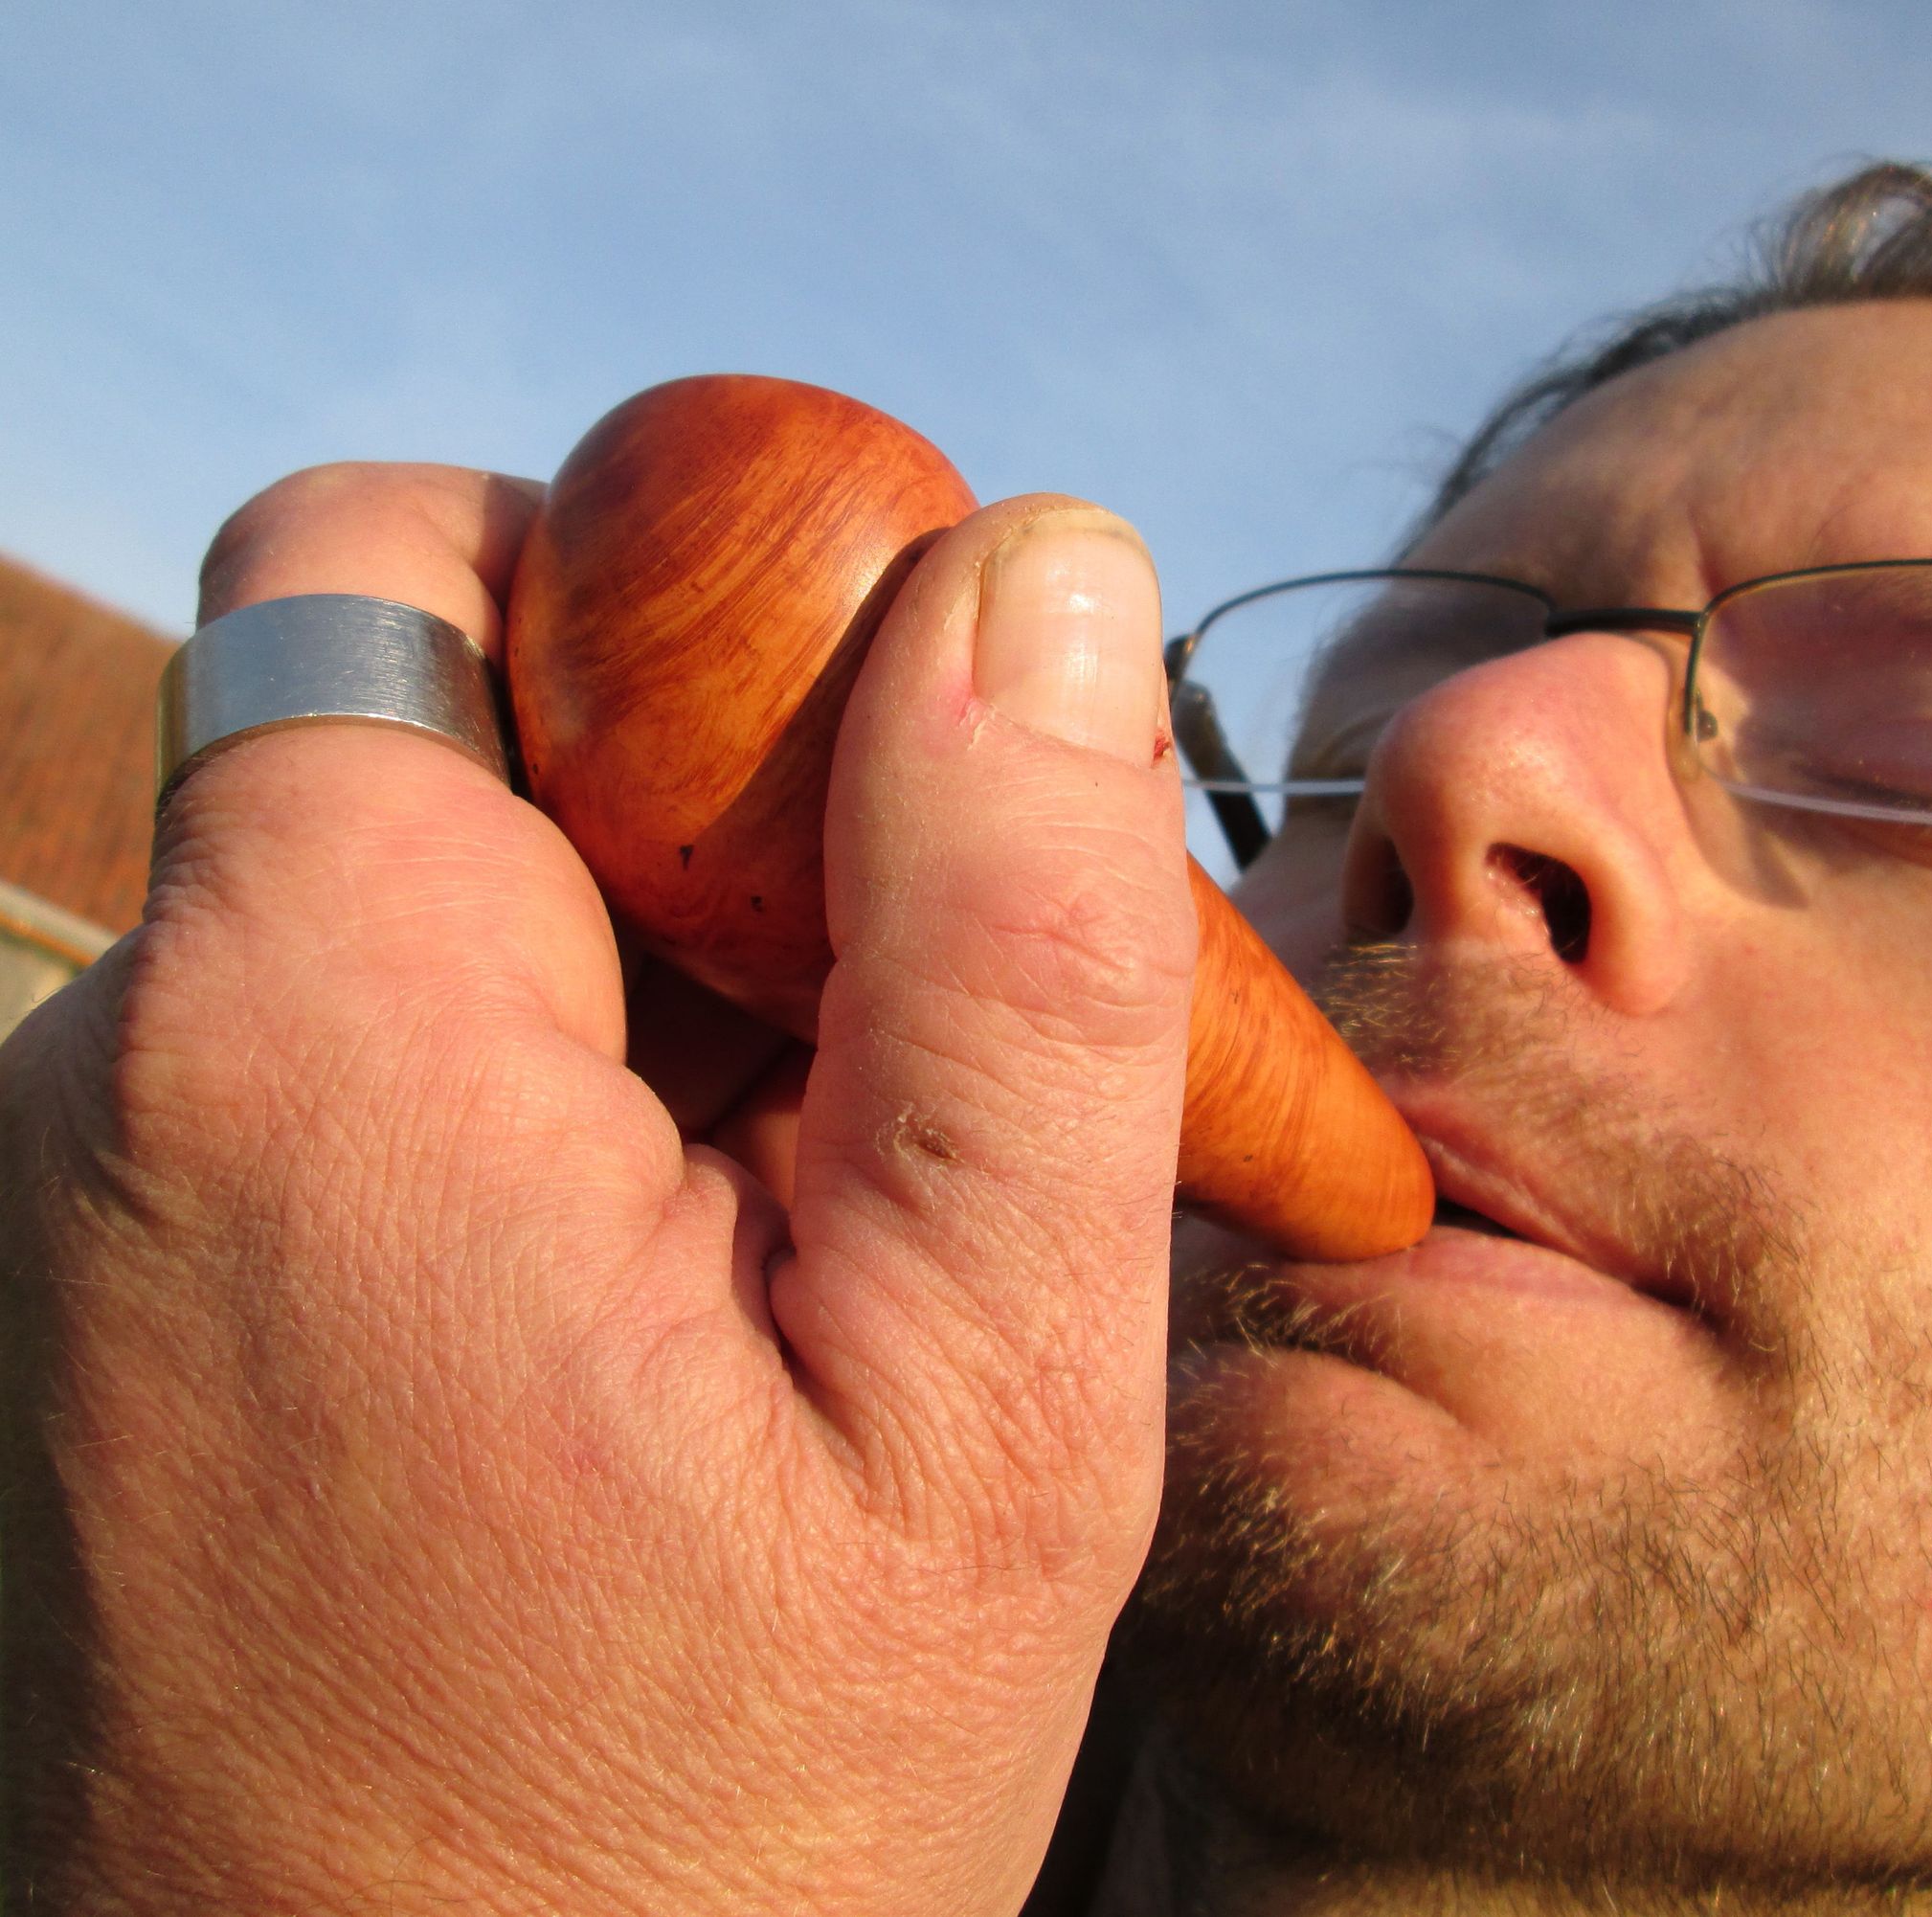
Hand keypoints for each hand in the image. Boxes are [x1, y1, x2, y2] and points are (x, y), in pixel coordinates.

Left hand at [1, 463, 1190, 1912]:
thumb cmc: (708, 1841)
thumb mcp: (980, 1394)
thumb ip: (1015, 951)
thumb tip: (1039, 573)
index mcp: (311, 1032)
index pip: (415, 554)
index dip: (663, 605)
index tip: (855, 801)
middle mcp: (116, 1077)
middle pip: (426, 742)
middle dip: (695, 834)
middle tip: (890, 1085)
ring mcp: (85, 1201)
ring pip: (411, 921)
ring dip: (636, 1004)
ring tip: (797, 1256)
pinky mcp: (110, 1305)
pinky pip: (351, 1084)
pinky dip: (536, 1126)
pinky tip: (668, 1332)